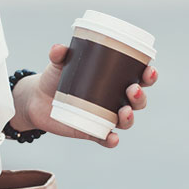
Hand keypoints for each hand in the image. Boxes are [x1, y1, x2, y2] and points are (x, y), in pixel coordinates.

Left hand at [20, 43, 158, 148]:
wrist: (38, 99)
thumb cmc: (56, 76)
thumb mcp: (58, 63)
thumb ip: (59, 54)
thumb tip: (59, 48)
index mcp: (114, 79)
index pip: (138, 77)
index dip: (149, 75)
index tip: (149, 70)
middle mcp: (114, 99)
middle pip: (137, 101)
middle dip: (140, 97)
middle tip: (132, 89)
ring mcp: (105, 116)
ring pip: (126, 120)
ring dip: (129, 118)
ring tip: (124, 111)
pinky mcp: (92, 131)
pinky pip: (106, 139)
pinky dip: (111, 140)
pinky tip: (112, 138)